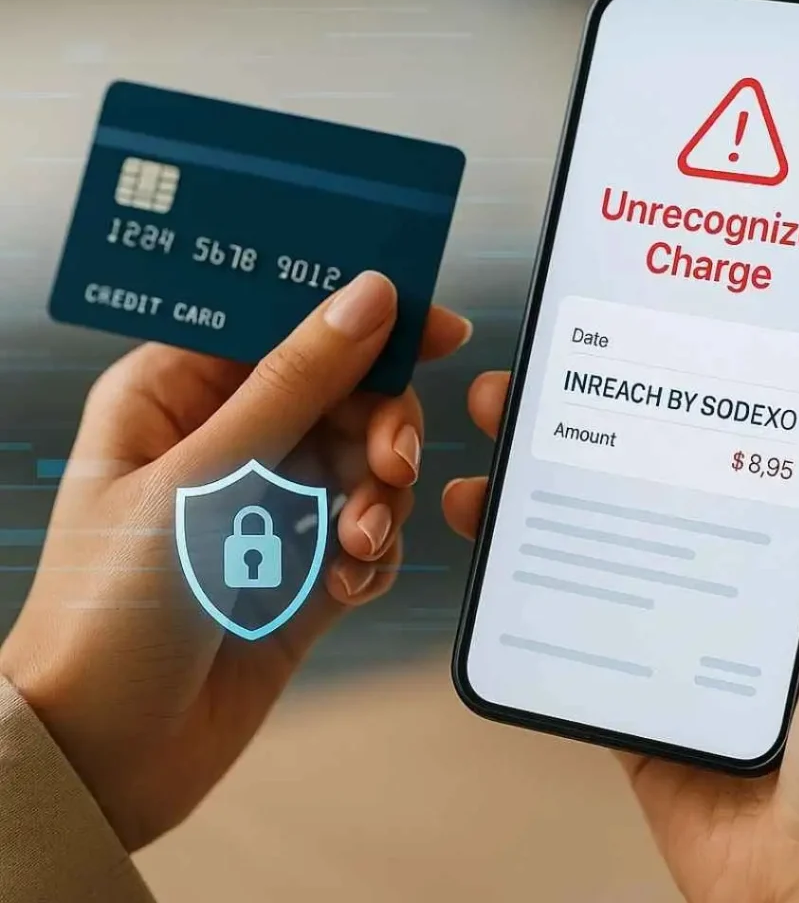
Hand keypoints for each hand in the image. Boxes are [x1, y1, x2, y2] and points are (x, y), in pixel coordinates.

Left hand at [0, 271, 470, 851]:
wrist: (107, 756)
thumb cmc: (115, 605)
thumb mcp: (206, 477)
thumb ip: (294, 384)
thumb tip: (367, 299)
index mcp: (176, 395)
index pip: (282, 325)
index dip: (359, 318)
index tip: (433, 328)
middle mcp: (228, 440)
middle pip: (342, 395)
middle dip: (378, 428)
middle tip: (391, 464)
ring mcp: (268, 504)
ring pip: (365, 463)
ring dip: (378, 498)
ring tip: (354, 543)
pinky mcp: (302, 564)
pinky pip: (368, 531)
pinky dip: (373, 551)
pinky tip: (346, 582)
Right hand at [443, 314, 798, 902]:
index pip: (749, 408)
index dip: (703, 351)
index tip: (650, 303)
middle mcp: (741, 544)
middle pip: (655, 448)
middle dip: (593, 397)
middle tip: (538, 356)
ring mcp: (680, 597)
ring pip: (600, 507)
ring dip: (542, 461)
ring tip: (492, 419)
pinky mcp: (630, 651)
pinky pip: (566, 587)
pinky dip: (517, 550)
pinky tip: (479, 517)